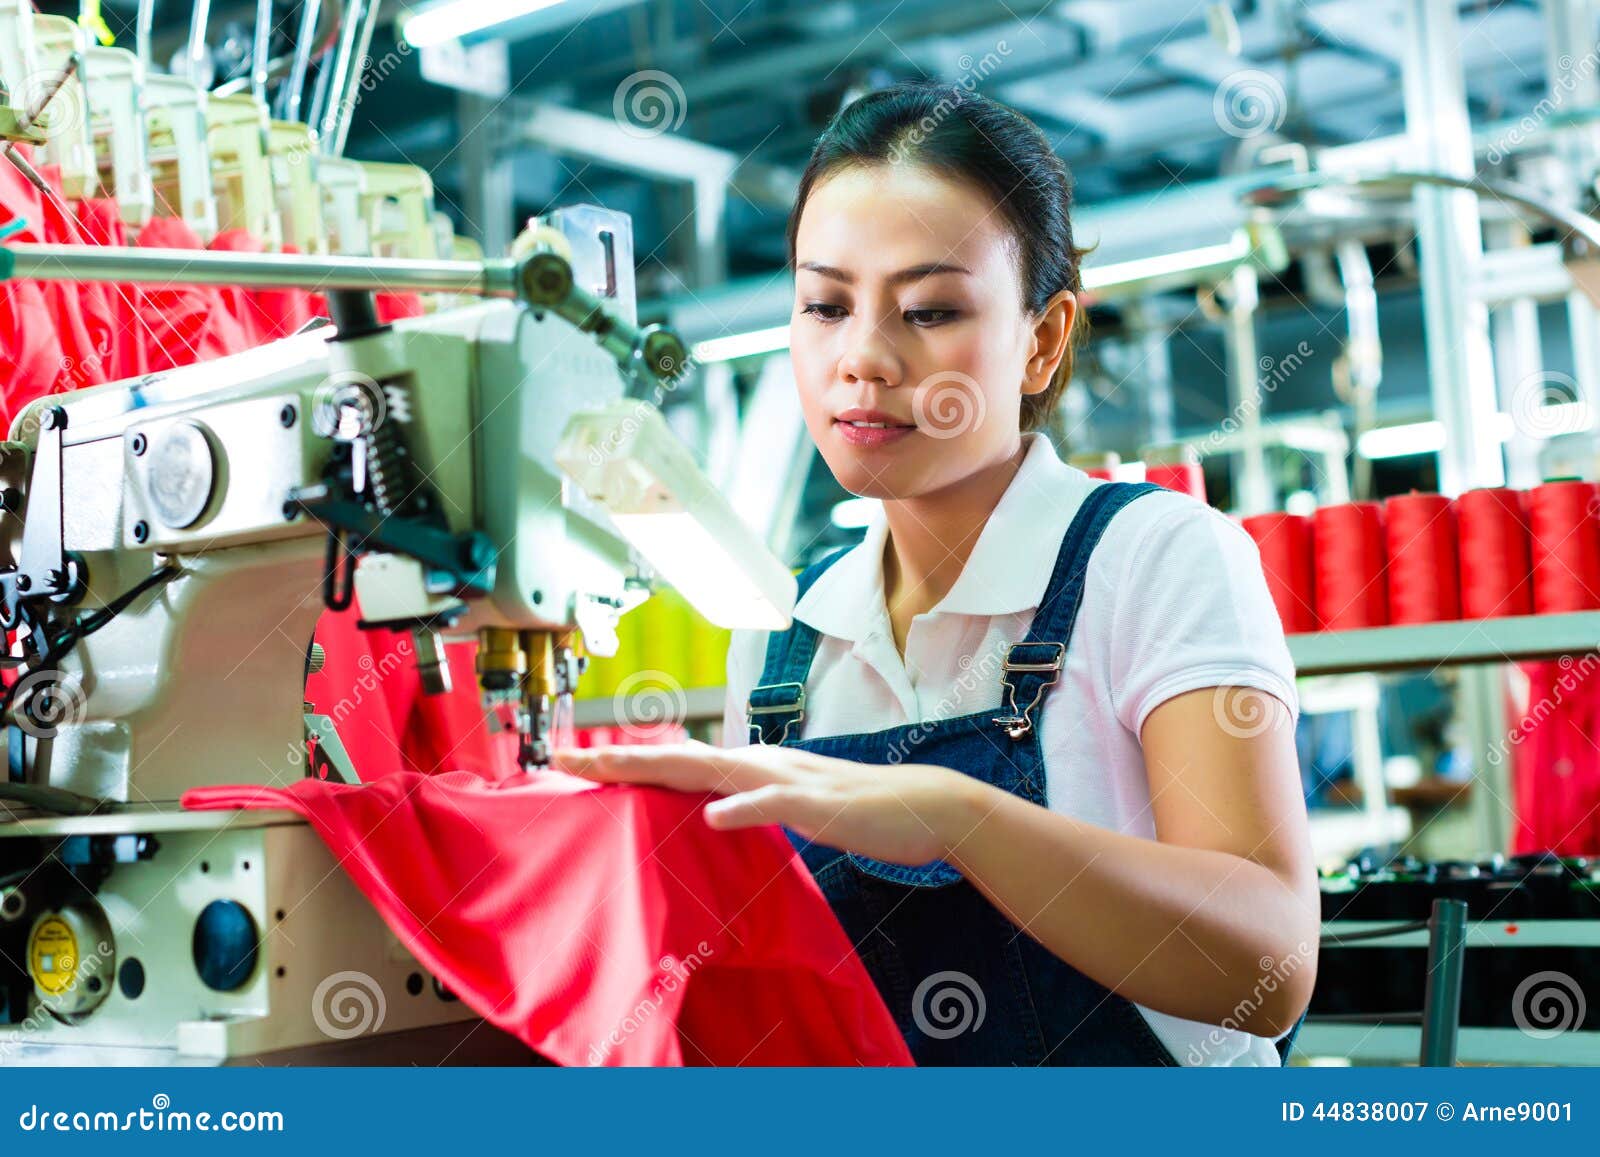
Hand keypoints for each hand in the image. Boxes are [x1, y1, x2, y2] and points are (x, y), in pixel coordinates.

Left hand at [553, 741, 987, 866]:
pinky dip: (745, 807)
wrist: (925, 807)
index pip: (676, 764)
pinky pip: (776, 804)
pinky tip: (716, 814)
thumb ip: (750, 806)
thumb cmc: (859, 811)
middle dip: (618, 759)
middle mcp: (760, 764)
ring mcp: (788, 781)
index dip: (625, 764)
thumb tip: (709, 812)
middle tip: (562, 759)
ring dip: (660, 769)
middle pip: (677, 758)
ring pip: (713, 769)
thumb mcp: (790, 810)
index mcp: (751, 769)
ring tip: (610, 768)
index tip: (574, 765)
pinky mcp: (819, 805)